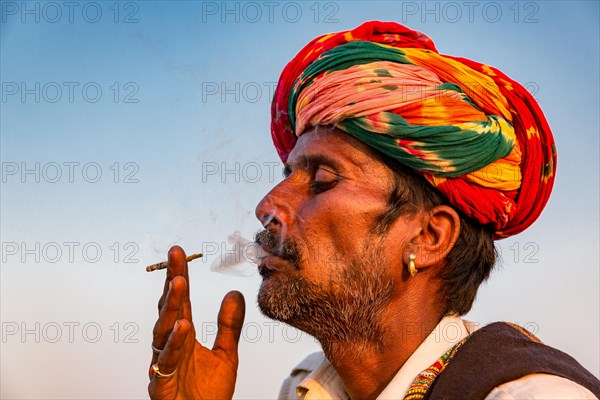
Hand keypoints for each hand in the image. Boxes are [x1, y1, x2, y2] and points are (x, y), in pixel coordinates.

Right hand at [148, 246, 245, 398]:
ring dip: (171, 307)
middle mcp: (171, 345)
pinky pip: (167, 361)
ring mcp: (164, 364)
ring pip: (162, 331)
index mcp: (184, 336)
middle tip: (176, 257)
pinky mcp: (163, 383)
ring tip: (179, 285)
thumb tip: (234, 293)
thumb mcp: (226, 354)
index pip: (181, 301)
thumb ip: (229, 325)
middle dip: (172, 282)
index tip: (178, 252)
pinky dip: (174, 344)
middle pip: (168, 309)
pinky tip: (183, 327)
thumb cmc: (208, 394)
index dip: (179, 276)